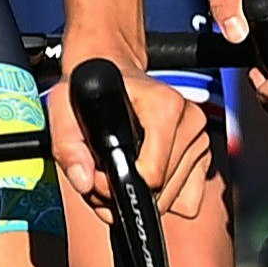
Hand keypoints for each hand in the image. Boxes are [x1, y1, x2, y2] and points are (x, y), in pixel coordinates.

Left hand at [49, 61, 213, 222]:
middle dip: (127, 193)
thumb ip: (68, 148)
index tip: (99, 174)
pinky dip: (163, 197)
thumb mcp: (64, 110)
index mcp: (164, 106)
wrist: (110, 67)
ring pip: (173, 199)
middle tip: (103, 174)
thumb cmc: (89, 89)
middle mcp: (189, 121)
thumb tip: (84, 181)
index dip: (117, 186)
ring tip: (119, 170)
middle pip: (161, 192)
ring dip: (142, 196)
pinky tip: (140, 175)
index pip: (151, 175)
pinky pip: (187, 199)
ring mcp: (199, 138)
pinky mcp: (203, 155)